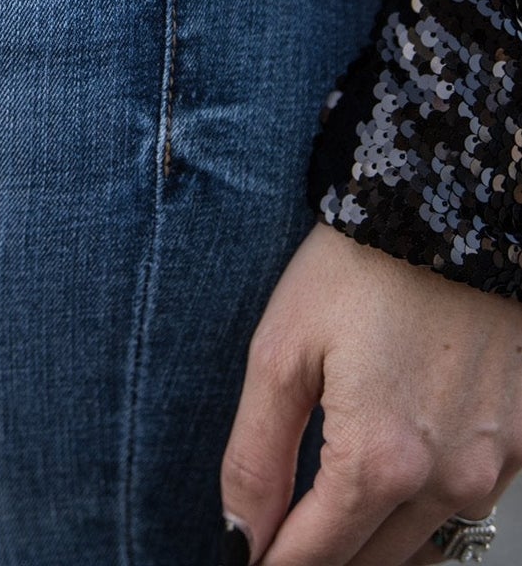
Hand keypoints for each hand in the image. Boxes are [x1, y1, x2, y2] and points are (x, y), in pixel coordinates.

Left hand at [220, 220, 521, 564]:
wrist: (447, 204)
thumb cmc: (363, 263)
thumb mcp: (281, 349)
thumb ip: (256, 453)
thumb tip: (238, 532)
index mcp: (381, 461)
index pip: (314, 557)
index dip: (269, 563)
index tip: (247, 558)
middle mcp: (448, 477)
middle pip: (371, 563)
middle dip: (319, 556)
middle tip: (281, 533)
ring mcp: (495, 464)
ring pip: (424, 543)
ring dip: (374, 539)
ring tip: (329, 512)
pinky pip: (469, 504)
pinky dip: (427, 505)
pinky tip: (395, 477)